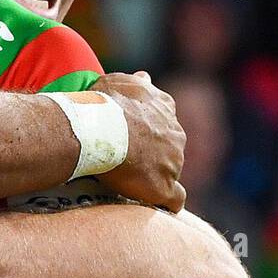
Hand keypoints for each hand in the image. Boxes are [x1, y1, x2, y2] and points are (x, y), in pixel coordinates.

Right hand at [91, 71, 185, 212]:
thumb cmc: (105, 103)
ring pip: (169, 171)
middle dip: (153, 153)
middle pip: (169, 147)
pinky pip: (173, 199)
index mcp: (165, 109)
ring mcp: (173, 162)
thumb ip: (137, 83)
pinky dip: (164, 200)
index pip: (165, 121)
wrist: (101, 128)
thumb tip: (146, 76)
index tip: (134, 136)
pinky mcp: (164, 186)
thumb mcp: (119, 81)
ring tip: (125, 178)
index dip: (151, 130)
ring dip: (153, 175)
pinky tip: (152, 201)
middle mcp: (175, 135)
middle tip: (124, 158)